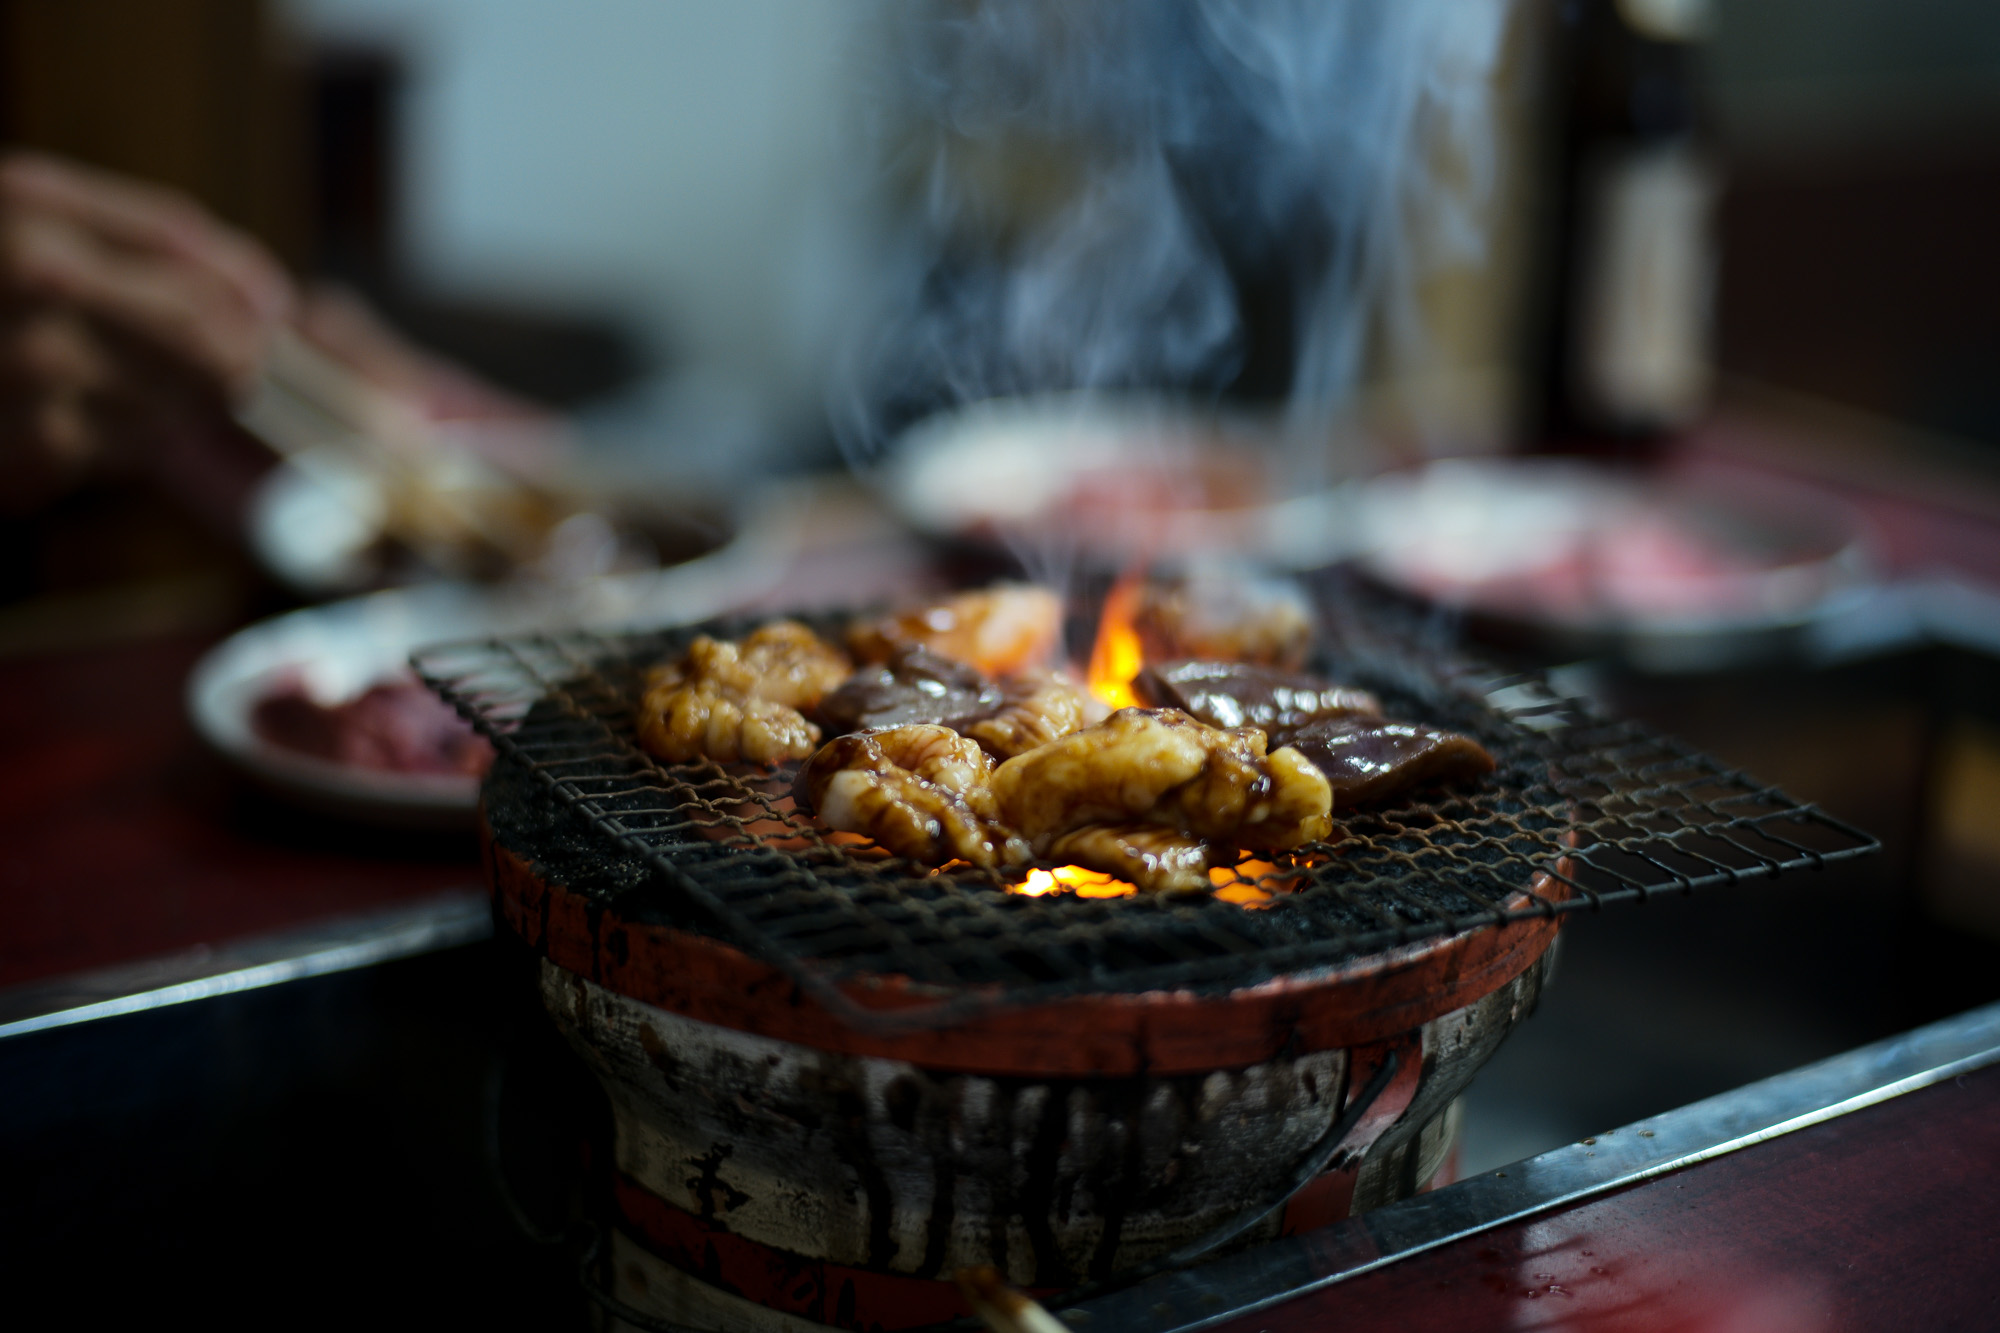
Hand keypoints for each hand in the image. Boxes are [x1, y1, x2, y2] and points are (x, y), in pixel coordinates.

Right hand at [0, 151, 294, 511]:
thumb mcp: (21, 229)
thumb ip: (129, 241)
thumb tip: (269, 299)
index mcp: (28, 199)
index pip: (180, 240)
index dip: (242, 278)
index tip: (274, 307)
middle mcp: (31, 267)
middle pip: (198, 324)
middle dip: (234, 353)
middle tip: (241, 370)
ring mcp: (31, 357)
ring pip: (174, 391)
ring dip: (187, 405)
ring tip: (167, 404)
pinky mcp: (29, 440)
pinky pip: (127, 447)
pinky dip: (134, 445)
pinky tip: (110, 432)